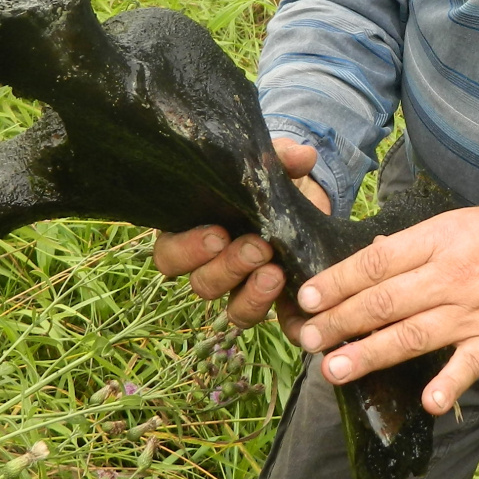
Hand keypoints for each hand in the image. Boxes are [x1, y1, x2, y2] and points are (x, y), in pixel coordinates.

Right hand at [151, 138, 330, 329]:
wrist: (309, 201)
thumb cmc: (272, 179)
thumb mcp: (273, 163)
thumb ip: (281, 157)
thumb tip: (300, 157)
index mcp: (194, 232)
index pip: (169, 254)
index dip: (187, 250)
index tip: (218, 234)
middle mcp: (212, 266)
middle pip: (200, 284)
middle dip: (228, 268)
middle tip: (258, 248)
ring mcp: (242, 288)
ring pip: (231, 309)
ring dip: (252, 295)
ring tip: (276, 273)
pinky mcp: (275, 302)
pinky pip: (272, 322)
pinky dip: (285, 317)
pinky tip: (300, 298)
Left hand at [293, 197, 478, 415]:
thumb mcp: (458, 222)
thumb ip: (414, 244)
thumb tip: (371, 256)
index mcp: (437, 240)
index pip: (375, 263)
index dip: (337, 281)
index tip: (306, 298)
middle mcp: (451, 275)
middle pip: (385, 301)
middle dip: (340, 321)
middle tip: (306, 339)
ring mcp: (474, 310)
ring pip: (413, 334)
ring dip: (371, 353)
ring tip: (335, 370)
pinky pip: (469, 365)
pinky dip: (449, 384)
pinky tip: (426, 402)